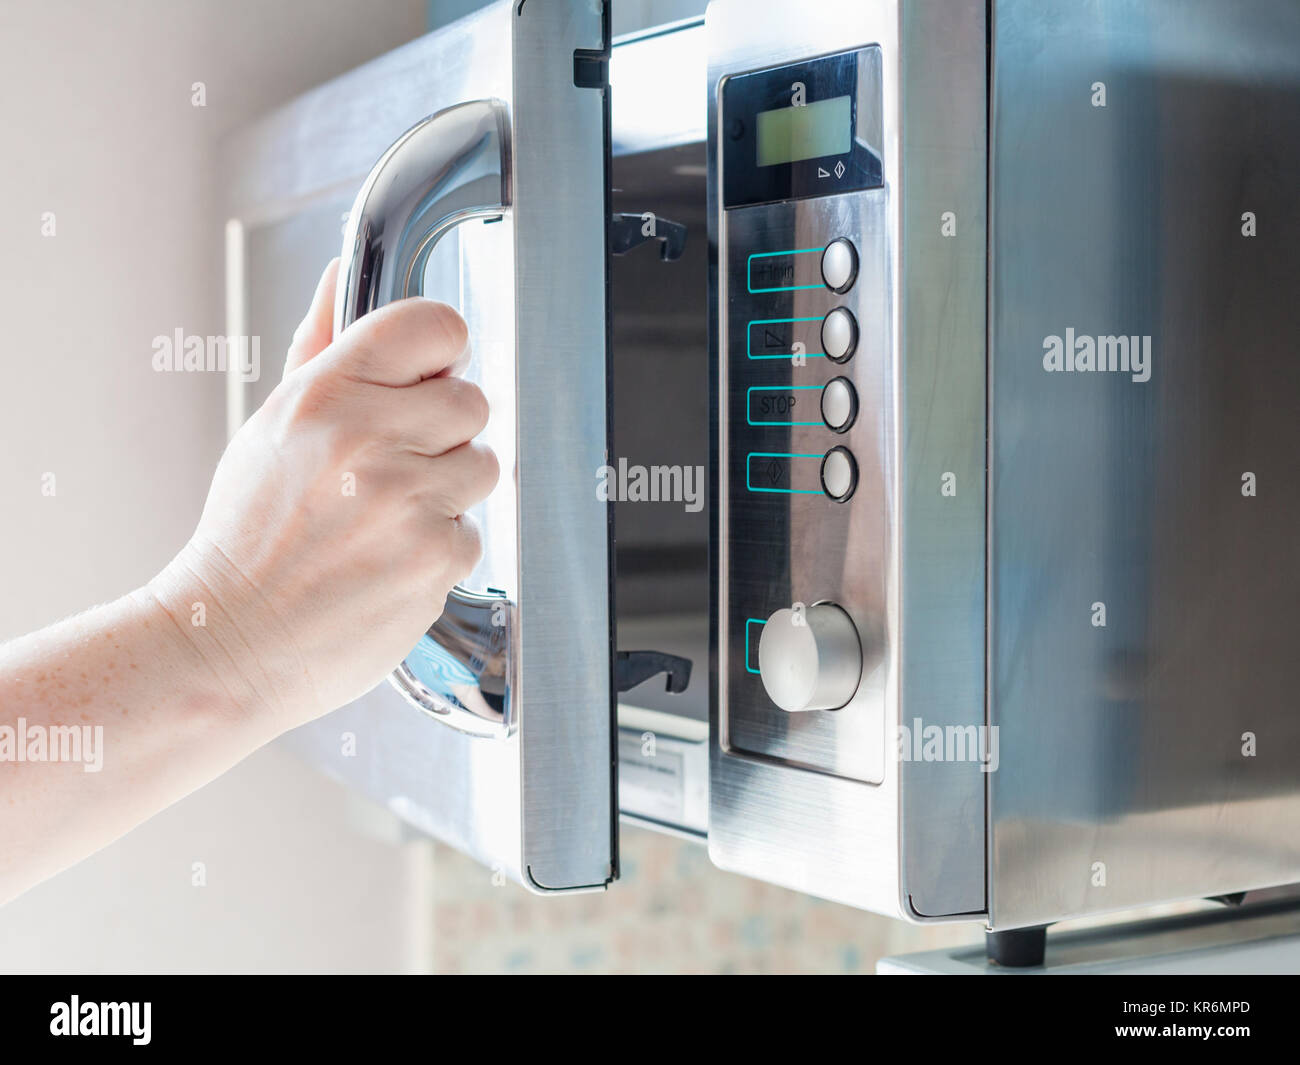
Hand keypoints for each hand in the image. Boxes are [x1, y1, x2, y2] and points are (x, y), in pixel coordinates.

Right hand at [149, 259, 498, 730]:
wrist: (230, 641)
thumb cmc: (248, 536)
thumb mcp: (270, 426)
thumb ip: (319, 347)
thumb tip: (340, 274)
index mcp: (325, 394)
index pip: (432, 326)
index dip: (440, 351)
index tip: (429, 374)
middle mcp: (370, 440)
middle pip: (473, 401)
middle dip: (443, 432)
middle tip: (395, 466)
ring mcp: (408, 500)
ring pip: (483, 466)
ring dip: (447, 490)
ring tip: (386, 517)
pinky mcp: (436, 557)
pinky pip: (474, 531)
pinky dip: (441, 547)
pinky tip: (389, 560)